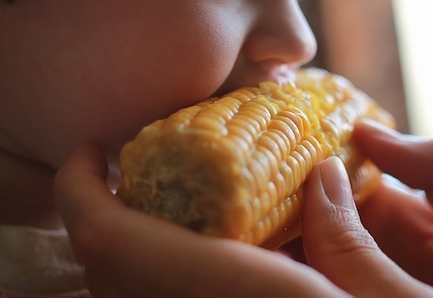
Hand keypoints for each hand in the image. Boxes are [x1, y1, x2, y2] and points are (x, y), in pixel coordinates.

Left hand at [54, 144, 432, 297]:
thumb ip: (353, 246)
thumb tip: (324, 175)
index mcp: (230, 295)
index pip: (109, 242)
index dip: (79, 189)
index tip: (91, 148)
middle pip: (103, 265)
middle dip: (100, 208)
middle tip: (131, 170)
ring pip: (120, 290)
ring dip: (123, 240)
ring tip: (158, 202)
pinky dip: (149, 268)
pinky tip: (193, 248)